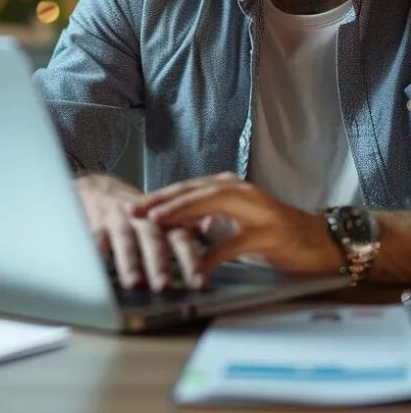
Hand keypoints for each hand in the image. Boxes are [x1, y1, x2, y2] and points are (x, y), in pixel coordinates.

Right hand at [74, 174, 204, 291]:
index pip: (180, 238)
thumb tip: (213, 236)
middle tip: (165, 285)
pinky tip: (98, 268)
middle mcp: (142, 218)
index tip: (199, 283)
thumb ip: (185, 229)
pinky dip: (96, 252)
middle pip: (152, 238)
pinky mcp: (95, 223)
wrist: (98, 190)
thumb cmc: (136, 214)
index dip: (190, 260)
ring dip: (130, 262)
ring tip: (134, 284)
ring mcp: (117, 219)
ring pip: (125, 240)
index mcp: (163, 220)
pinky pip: (95, 238)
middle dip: (158, 262)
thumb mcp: (163, 218)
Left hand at [129, 173, 342, 282]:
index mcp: (227, 186)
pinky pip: (235, 243)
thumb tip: (170, 223)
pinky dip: (213, 255)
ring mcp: (255, 210)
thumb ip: (205, 218)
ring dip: (181, 214)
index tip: (131, 206)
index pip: (185, 188)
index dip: (158, 197)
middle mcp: (239, 191)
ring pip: (210, 206)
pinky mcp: (269, 234)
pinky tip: (196, 267)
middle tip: (133, 212)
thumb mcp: (234, 221)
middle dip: (160, 202)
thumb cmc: (273, 232)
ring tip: (155, 225)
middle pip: (192, 192)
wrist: (322, 241)